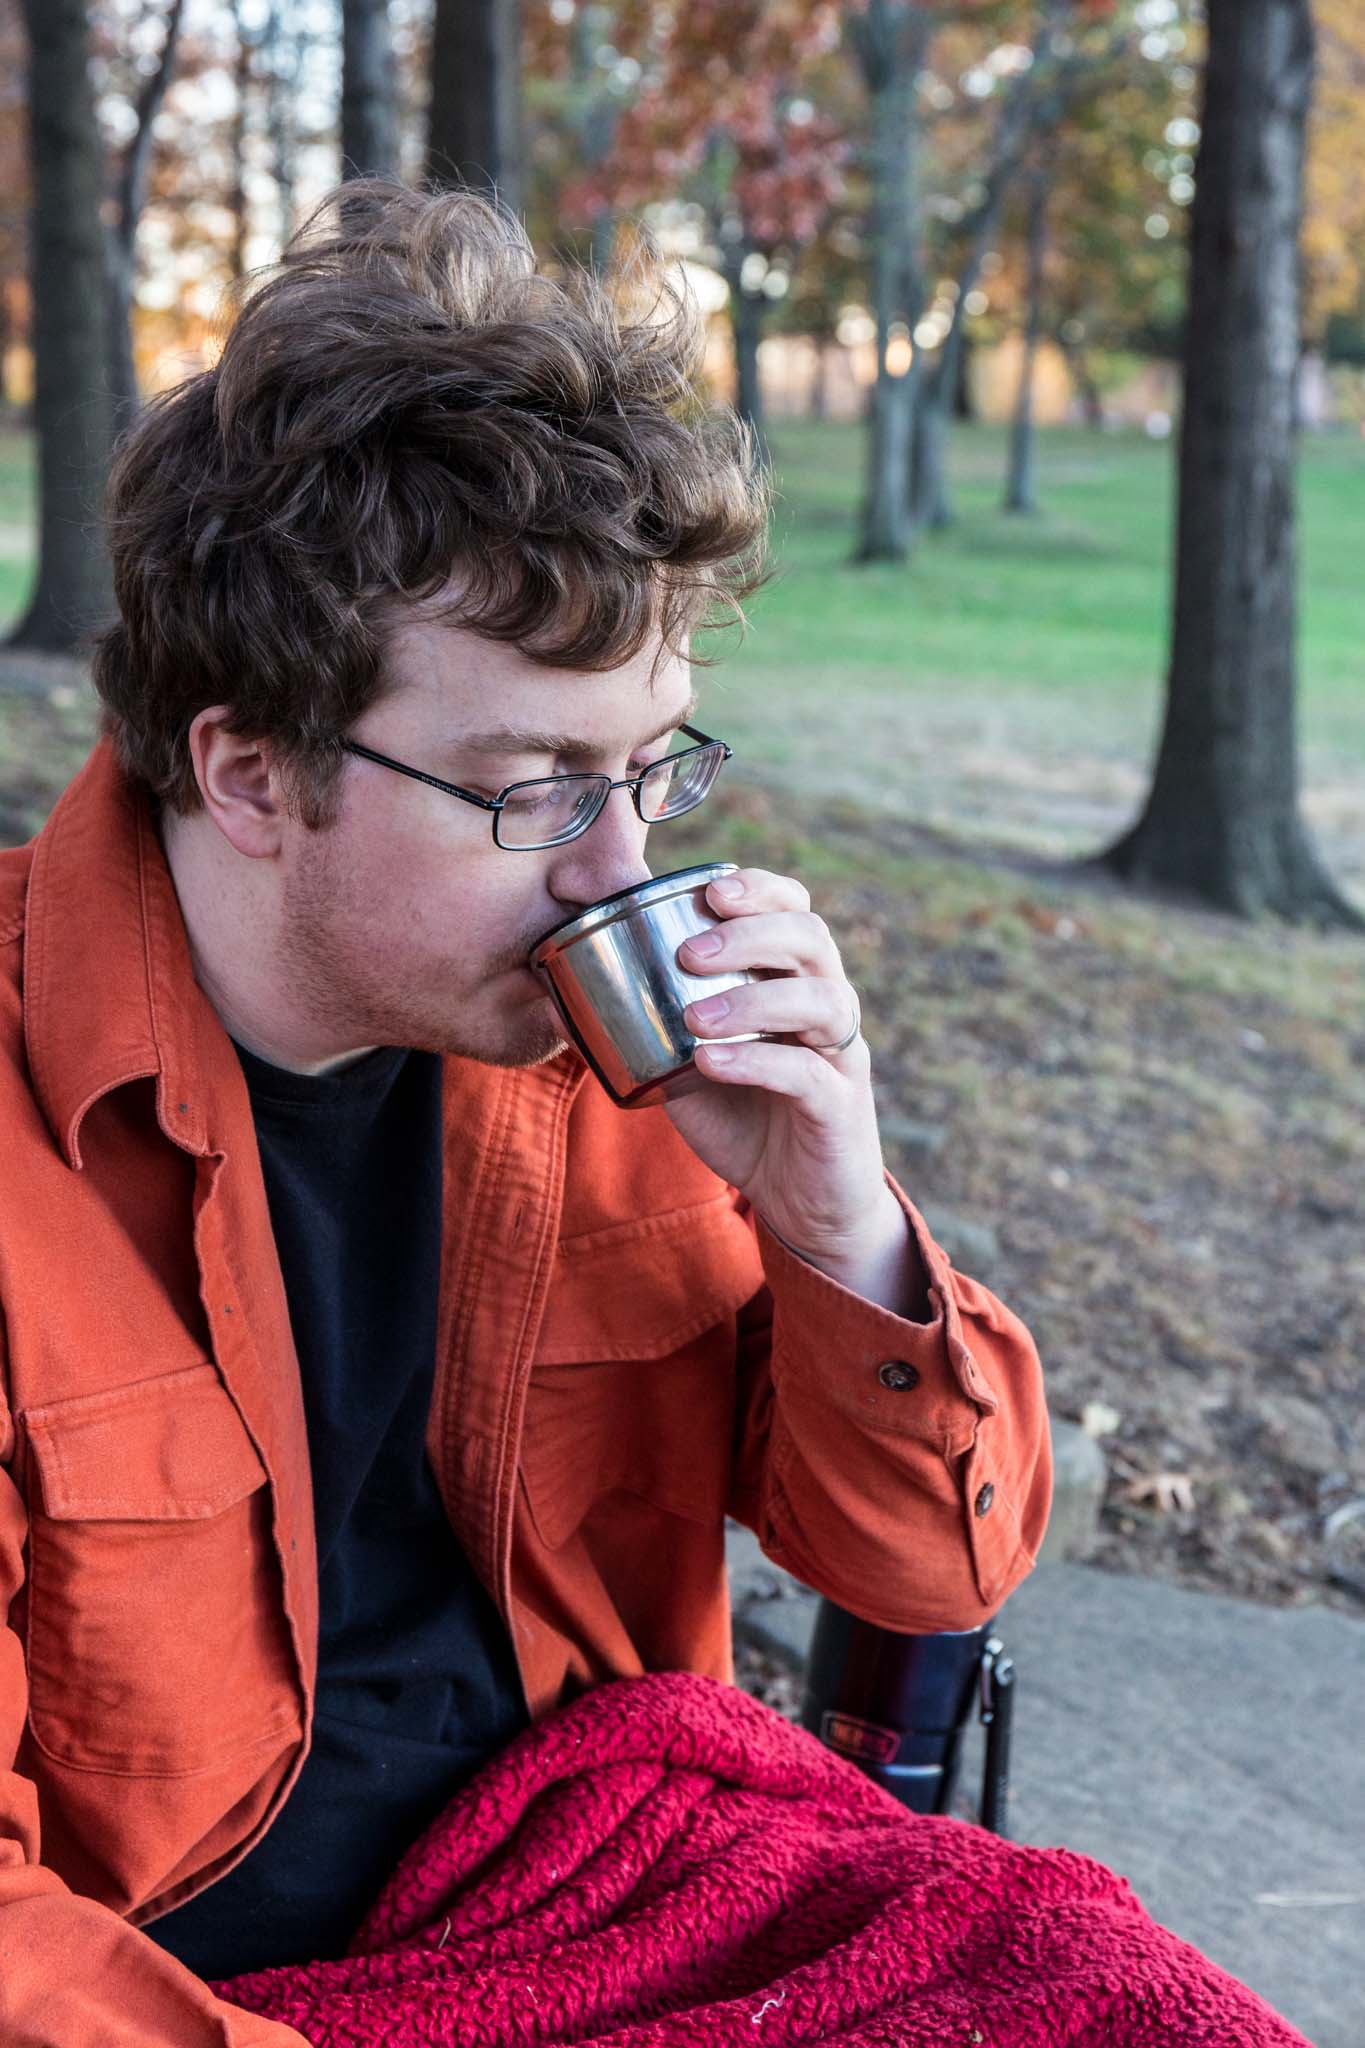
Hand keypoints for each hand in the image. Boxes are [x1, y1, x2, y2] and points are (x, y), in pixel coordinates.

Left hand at [663, 867, 922, 1302]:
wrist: (799, 1201)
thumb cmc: (741, 1118)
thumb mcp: (684, 1063)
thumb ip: (643, 1026)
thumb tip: (552, 992)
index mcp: (792, 980)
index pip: (793, 910)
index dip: (760, 888)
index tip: (711, 888)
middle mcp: (825, 1005)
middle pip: (812, 939)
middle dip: (751, 932)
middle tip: (690, 951)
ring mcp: (839, 1055)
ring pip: (821, 999)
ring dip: (752, 998)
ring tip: (692, 1017)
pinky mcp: (839, 1107)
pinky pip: (808, 1073)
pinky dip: (756, 1061)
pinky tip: (711, 1063)